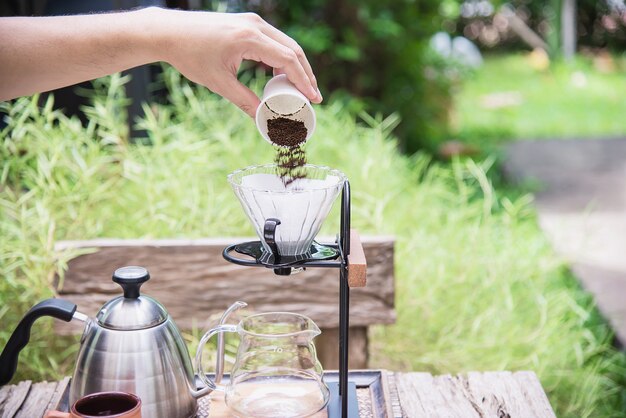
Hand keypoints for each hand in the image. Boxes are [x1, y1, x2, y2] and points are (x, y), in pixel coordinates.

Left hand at [155, 9, 321, 116]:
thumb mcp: (218, 82)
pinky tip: (281, 74)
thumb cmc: (190, 55)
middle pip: (294, 49)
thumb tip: (261, 120)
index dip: (304, 81)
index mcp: (249, 38)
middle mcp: (255, 25)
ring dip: (296, 66)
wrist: (169, 31)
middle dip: (306, 74)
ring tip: (301, 89)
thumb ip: (243, 101)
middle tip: (314, 97)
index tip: (314, 98)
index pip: (288, 59)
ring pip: (285, 43)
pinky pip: (273, 40)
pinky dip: (281, 57)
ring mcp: (252, 21)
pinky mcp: (247, 22)